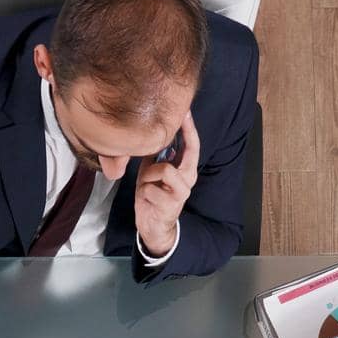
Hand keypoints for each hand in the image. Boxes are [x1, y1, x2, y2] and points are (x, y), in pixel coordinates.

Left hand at [134, 110, 199, 254]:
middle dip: (177, 143)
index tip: (185, 111)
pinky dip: (143, 192)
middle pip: (188, 152)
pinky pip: (151, 188)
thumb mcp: (152, 171)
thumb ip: (155, 155)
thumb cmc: (153, 196)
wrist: (153, 226)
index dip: (190, 128)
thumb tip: (148, 134)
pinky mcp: (171, 204)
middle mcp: (188, 179)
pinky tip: (146, 199)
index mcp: (186, 170)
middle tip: (161, 145)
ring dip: (148, 176)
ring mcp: (182, 192)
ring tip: (146, 185)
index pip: (193, 145)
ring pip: (164, 169)